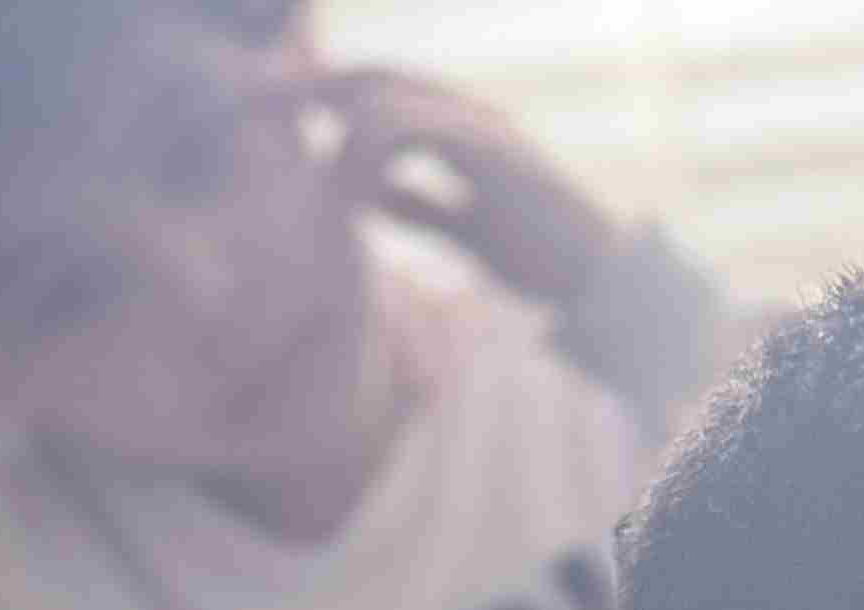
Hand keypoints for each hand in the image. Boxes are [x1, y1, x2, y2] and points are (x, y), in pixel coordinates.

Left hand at [305, 64, 629, 312]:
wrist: (600, 277)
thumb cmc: (543, 258)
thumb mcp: (467, 228)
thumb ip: (421, 205)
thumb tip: (369, 196)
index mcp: (462, 126)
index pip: (384, 88)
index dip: (331, 91)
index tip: (282, 111)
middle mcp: (468, 112)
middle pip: (375, 78)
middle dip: (315, 90)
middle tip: (262, 110)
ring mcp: (479, 125)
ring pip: (384, 104)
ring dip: (343, 141)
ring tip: (322, 185)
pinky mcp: (485, 149)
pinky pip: (407, 131)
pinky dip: (370, 161)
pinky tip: (355, 196)